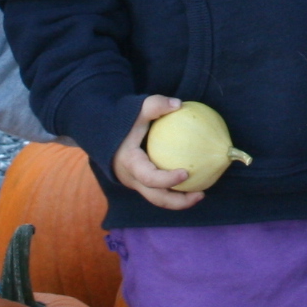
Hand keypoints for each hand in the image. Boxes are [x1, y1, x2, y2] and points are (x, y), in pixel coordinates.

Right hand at [110, 93, 198, 209]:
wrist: (105, 134)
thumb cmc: (123, 122)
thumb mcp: (136, 111)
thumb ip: (155, 105)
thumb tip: (178, 104)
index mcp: (130, 164)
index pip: (149, 178)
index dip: (167, 179)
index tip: (186, 173)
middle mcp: (133, 178)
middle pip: (156, 197)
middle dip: (179, 201)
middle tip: (201, 194)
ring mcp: (137, 183)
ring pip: (159, 199)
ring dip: (180, 200)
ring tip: (201, 193)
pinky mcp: (142, 183)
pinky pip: (160, 192)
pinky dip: (175, 191)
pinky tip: (194, 183)